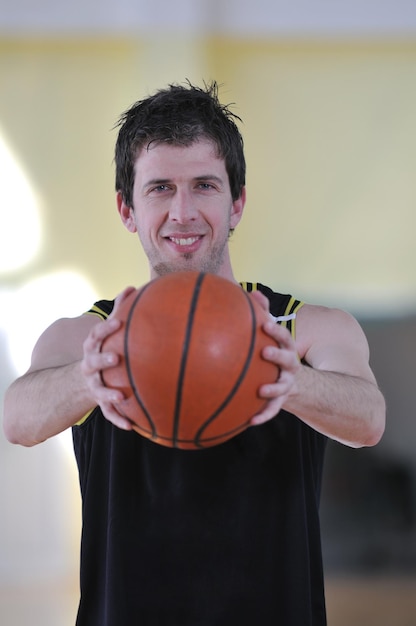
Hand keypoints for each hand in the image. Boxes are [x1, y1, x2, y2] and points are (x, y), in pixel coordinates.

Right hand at [80, 286, 136, 429]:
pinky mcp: (100, 402)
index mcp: (93, 347)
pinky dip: (118, 419)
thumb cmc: (103, 349)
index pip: (96, 335)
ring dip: (108, 393)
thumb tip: (132, 286)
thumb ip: (120, 310)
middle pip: (92, 362)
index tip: (119, 321)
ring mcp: (94, 385)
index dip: (106, 328)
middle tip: (116, 358)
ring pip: (98, 390)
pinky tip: (132, 426)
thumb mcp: (108, 332)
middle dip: (102, 360)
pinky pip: (109, 412)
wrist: (84, 380)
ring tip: (121, 396)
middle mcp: (90, 366)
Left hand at [249, 291, 299, 425]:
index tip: (264, 324)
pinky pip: (272, 410)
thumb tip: (253, 291)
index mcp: (286, 348)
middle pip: (288, 359)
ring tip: (260, 390)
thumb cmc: (274, 352)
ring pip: (283, 387)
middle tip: (265, 352)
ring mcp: (287, 384)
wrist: (293, 382)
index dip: (276, 330)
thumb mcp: (271, 335)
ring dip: (273, 388)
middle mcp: (290, 366)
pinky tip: (249, 422)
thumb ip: (262, 313)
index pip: (284, 337)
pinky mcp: (280, 401)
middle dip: (278, 355)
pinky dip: (263, 415)